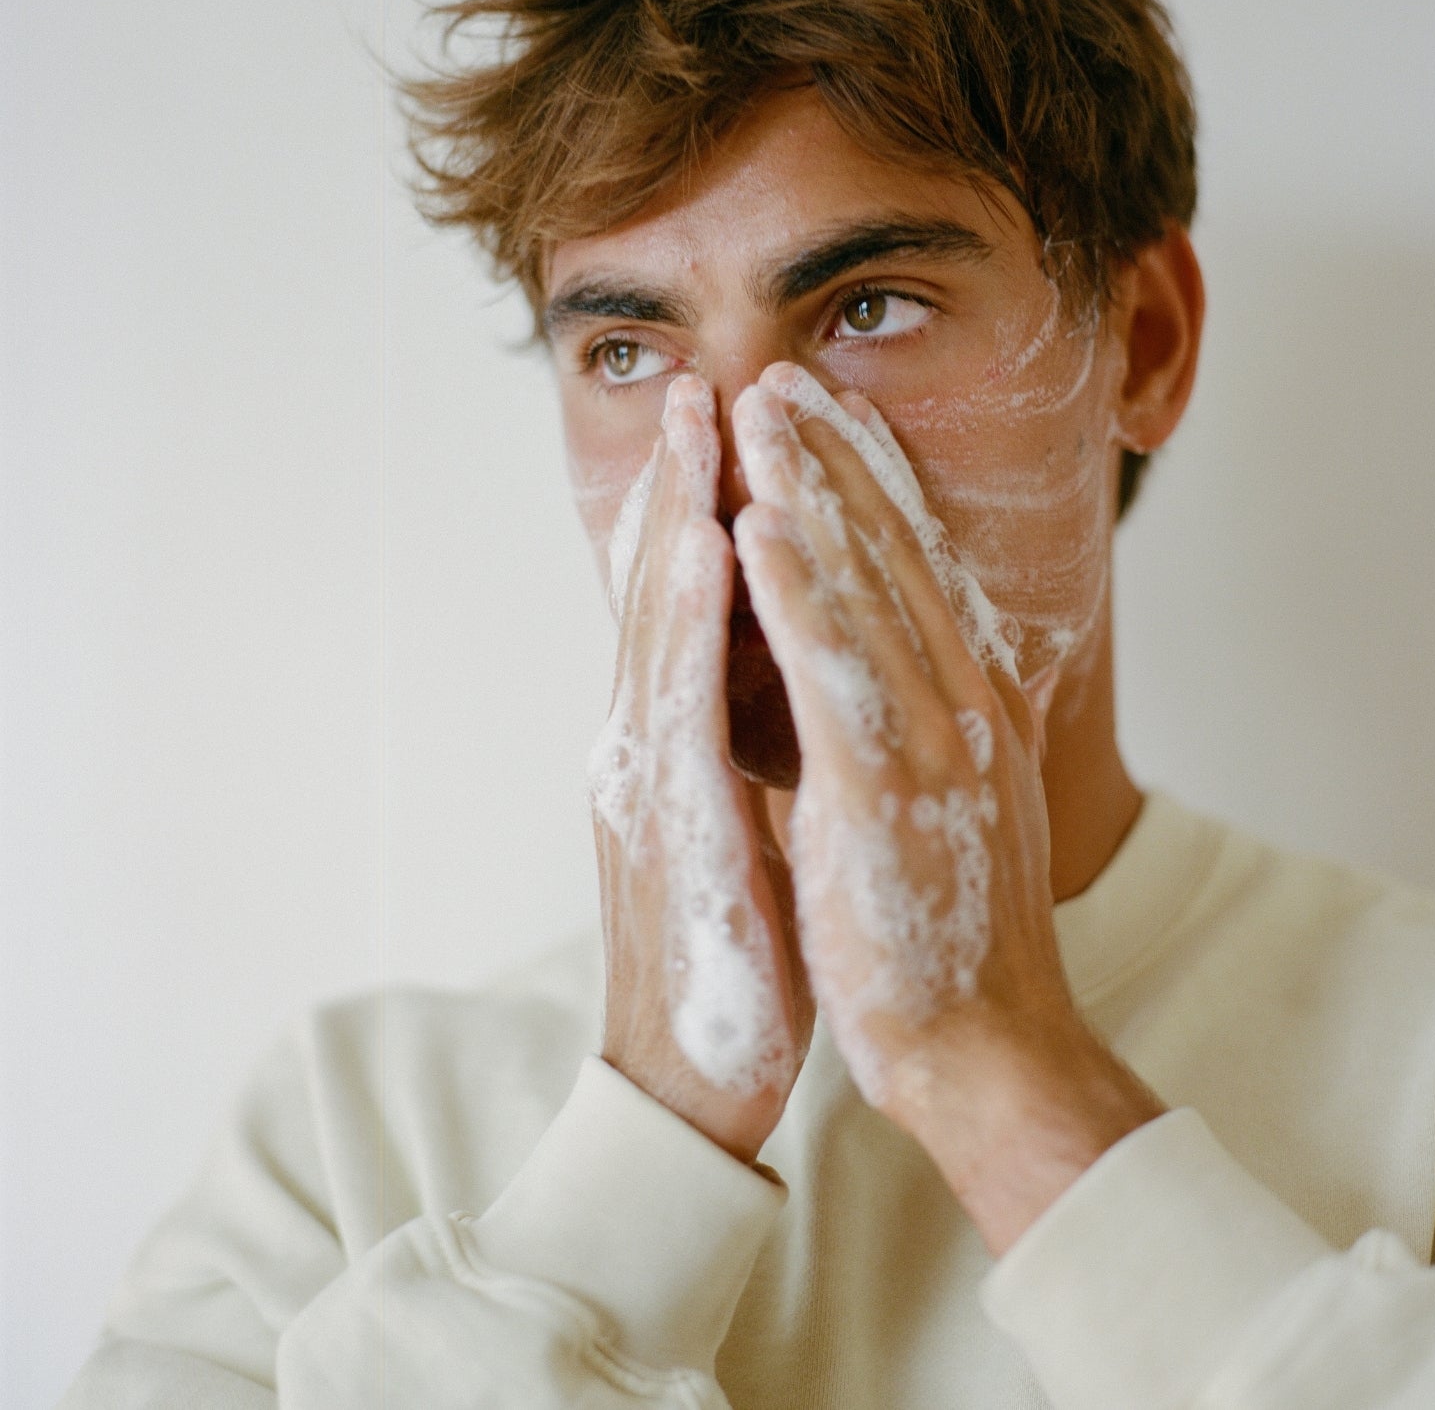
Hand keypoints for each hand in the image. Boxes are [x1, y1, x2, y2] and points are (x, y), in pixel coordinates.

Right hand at [590, 375, 811, 1163]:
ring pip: (662, 624)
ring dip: (676, 514)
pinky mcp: (668, 825)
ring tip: (699, 422)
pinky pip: (683, 702)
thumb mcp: (738, 818)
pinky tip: (704, 546)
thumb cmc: (738, 943)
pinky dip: (690, 617)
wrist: (698, 1072)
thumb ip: (738, 739)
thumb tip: (767, 674)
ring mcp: (648, 779)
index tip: (732, 428)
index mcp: (675, 741)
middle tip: (703, 382)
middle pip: (663, 590)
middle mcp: (648, 742)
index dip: (702, 509)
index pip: (688, 606)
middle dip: (684, 481)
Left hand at [731, 363, 1162, 1251]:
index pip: (918, 565)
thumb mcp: (955, 796)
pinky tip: (760, 525)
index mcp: (973, 700)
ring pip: (866, 588)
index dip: (871, 480)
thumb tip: (906, 670)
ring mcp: (934, 739)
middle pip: (893, 550)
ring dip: (811, 490)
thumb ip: (935, 721)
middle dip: (835, 454)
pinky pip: (836, 674)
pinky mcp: (889, 791)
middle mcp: (965, 699)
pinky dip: (798, 594)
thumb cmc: (954, 925)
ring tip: (761, 409)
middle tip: (781, 374)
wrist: (987, 1044)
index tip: (826, 412)